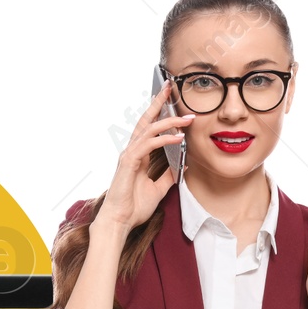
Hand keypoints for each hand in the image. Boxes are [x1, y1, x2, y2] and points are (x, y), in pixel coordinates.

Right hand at [95, 79, 192, 231]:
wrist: (120, 222)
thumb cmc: (134, 207)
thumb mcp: (158, 190)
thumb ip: (169, 176)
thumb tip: (184, 165)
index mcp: (138, 156)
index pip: (150, 128)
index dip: (160, 113)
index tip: (170, 99)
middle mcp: (132, 151)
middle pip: (146, 120)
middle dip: (159, 102)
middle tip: (170, 86)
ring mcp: (129, 155)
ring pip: (149, 129)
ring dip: (169, 121)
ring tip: (188, 118)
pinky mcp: (129, 162)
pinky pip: (149, 144)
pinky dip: (164, 139)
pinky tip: (178, 137)